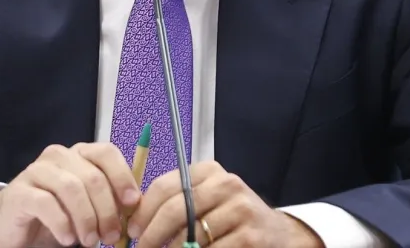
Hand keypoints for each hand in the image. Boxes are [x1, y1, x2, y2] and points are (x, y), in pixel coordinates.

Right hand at [0, 142, 140, 247]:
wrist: (10, 225)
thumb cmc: (55, 215)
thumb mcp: (87, 207)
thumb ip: (108, 201)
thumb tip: (135, 209)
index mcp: (79, 154)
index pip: (107, 153)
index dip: (122, 177)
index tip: (132, 204)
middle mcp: (59, 156)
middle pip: (92, 176)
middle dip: (107, 210)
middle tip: (112, 237)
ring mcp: (37, 171)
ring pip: (71, 188)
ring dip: (86, 219)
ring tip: (91, 241)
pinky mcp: (19, 191)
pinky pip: (46, 203)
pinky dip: (62, 223)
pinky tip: (68, 238)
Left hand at [127, 161, 322, 247]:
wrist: (277, 234)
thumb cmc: (232, 218)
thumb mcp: (207, 200)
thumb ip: (177, 202)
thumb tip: (137, 222)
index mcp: (210, 171)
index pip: (166, 187)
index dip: (144, 212)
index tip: (133, 232)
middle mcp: (227, 185)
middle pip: (176, 210)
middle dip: (152, 235)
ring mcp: (241, 210)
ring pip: (191, 236)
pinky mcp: (250, 237)